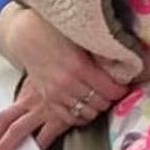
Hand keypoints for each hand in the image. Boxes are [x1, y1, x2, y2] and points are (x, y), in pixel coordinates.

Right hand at [0, 5, 131, 149]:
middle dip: (110, 98)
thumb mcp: (80, 37)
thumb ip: (100, 52)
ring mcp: (57, 94)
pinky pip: (71, 118)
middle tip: (112, 91)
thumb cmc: (54, 30)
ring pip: (88, 113)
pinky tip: (86, 106)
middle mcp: (68, 83)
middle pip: (101, 103)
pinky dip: (82, 115)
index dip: (120, 89)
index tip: (123, 85)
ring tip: (99, 97)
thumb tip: (123, 64)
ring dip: (97, 107)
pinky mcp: (49, 99)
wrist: (25, 35)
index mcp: (79, 66)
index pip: (110, 90)